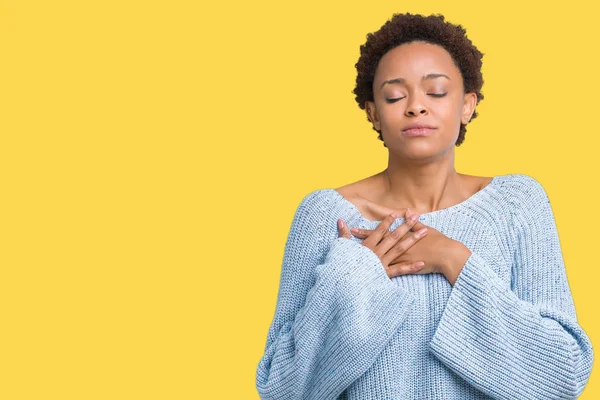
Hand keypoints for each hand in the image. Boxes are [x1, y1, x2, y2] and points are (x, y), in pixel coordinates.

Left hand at [345, 208, 461, 278]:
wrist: (446, 255)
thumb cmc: (437, 241)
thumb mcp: (424, 228)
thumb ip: (413, 222)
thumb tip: (407, 212)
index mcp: (399, 238)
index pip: (378, 234)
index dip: (364, 232)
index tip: (352, 230)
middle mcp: (396, 249)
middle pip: (375, 246)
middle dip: (360, 245)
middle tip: (346, 245)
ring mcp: (399, 260)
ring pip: (378, 260)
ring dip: (366, 258)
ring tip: (353, 259)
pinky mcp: (404, 269)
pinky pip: (389, 271)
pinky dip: (378, 272)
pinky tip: (370, 274)